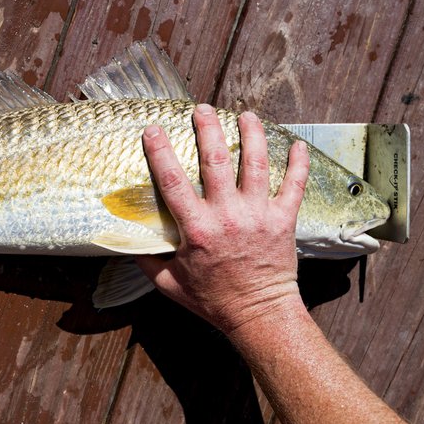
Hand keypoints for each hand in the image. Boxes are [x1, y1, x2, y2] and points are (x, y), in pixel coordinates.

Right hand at [136, 104, 309, 335]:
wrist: (259, 314)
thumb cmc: (212, 300)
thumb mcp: (168, 284)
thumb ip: (146, 260)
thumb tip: (124, 241)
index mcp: (197, 229)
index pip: (173, 182)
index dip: (161, 152)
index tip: (154, 128)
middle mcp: (228, 215)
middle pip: (216, 161)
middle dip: (208, 129)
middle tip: (203, 108)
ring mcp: (259, 215)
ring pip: (257, 164)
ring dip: (252, 135)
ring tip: (247, 114)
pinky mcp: (284, 220)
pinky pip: (294, 185)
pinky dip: (298, 163)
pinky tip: (297, 144)